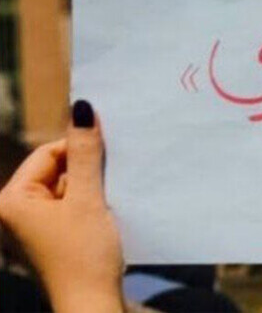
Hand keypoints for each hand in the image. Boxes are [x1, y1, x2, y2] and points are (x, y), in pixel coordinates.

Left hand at [0, 101, 123, 312]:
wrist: (92, 305)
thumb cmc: (84, 255)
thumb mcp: (88, 199)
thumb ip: (86, 153)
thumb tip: (82, 108)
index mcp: (12, 200)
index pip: (47, 153)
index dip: (80, 149)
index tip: (110, 150)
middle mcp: (15, 212)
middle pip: (58, 170)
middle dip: (88, 172)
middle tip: (111, 182)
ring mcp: (33, 227)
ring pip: (69, 189)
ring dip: (93, 190)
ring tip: (108, 204)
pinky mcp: (52, 238)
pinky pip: (72, 208)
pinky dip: (92, 206)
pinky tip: (107, 215)